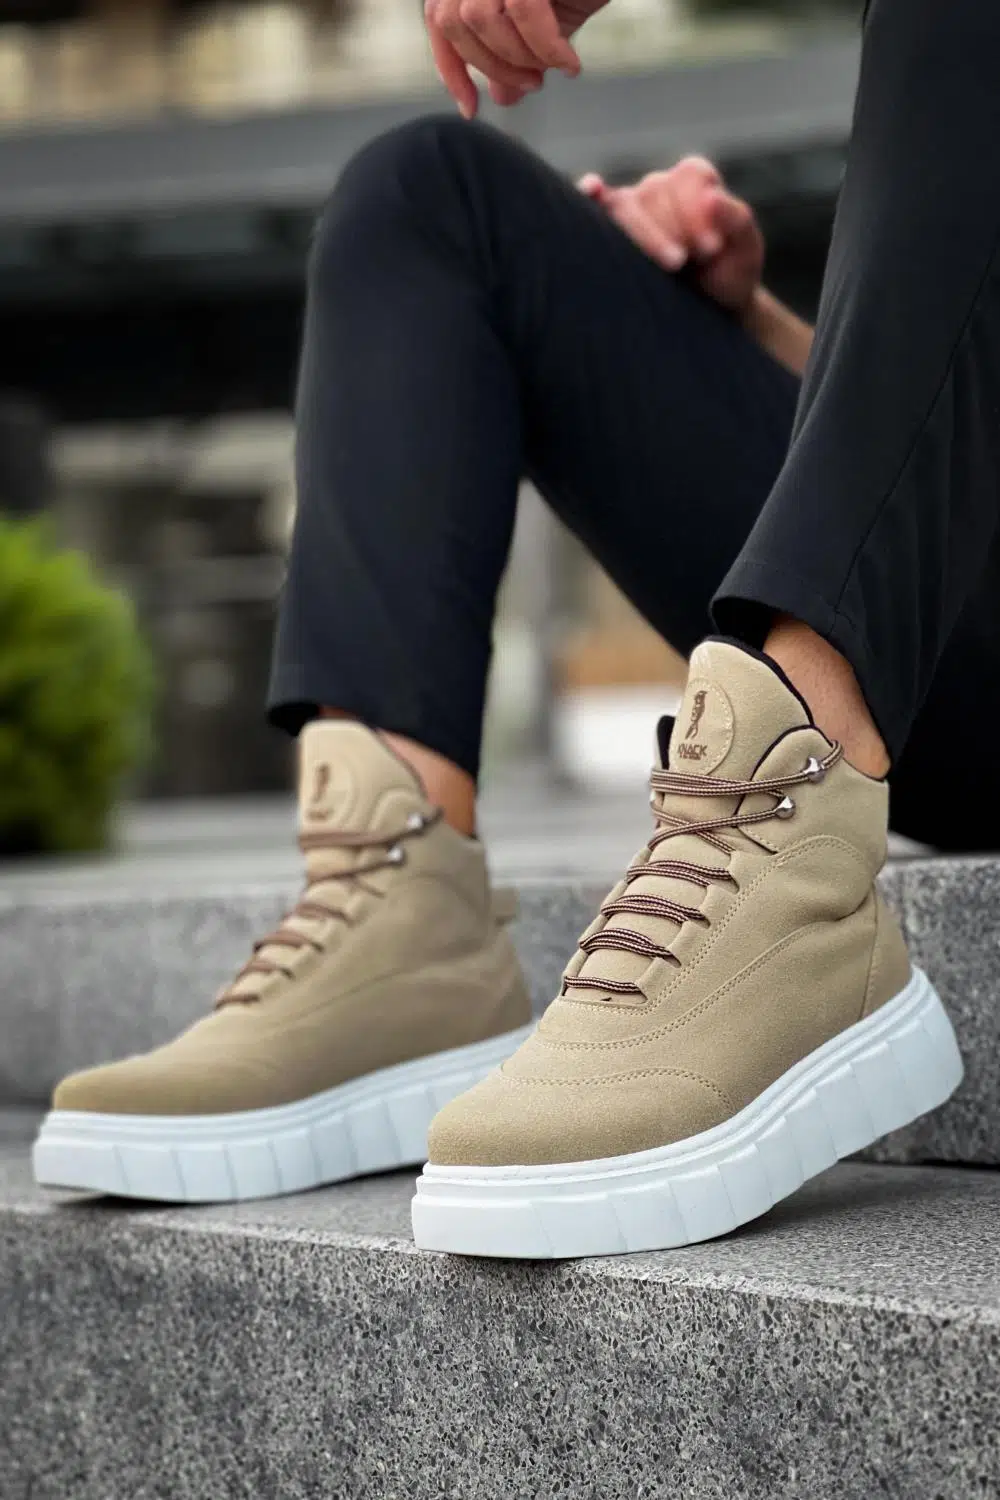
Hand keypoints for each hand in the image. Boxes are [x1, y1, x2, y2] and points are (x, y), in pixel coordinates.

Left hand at [424, 0, 608, 118]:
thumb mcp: (542, 29)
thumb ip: (516, 56)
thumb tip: (502, 98)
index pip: (439, 19)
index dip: (450, 67)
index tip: (470, 109)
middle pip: (453, 21)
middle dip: (491, 66)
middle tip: (532, 84)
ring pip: (479, 17)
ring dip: (517, 58)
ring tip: (551, 69)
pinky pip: (521, 9)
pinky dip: (545, 47)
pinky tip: (570, 65)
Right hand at [579, 157, 764, 316]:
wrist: (710, 308)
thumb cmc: (730, 274)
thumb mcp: (745, 249)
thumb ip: (735, 219)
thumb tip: (712, 196)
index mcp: (695, 179)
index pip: (687, 178)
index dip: (695, 211)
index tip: (710, 249)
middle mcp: (660, 186)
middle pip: (653, 193)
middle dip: (670, 230)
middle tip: (686, 263)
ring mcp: (632, 206)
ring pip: (625, 206)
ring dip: (645, 236)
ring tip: (671, 267)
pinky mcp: (610, 229)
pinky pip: (597, 206)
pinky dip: (590, 196)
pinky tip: (591, 190)